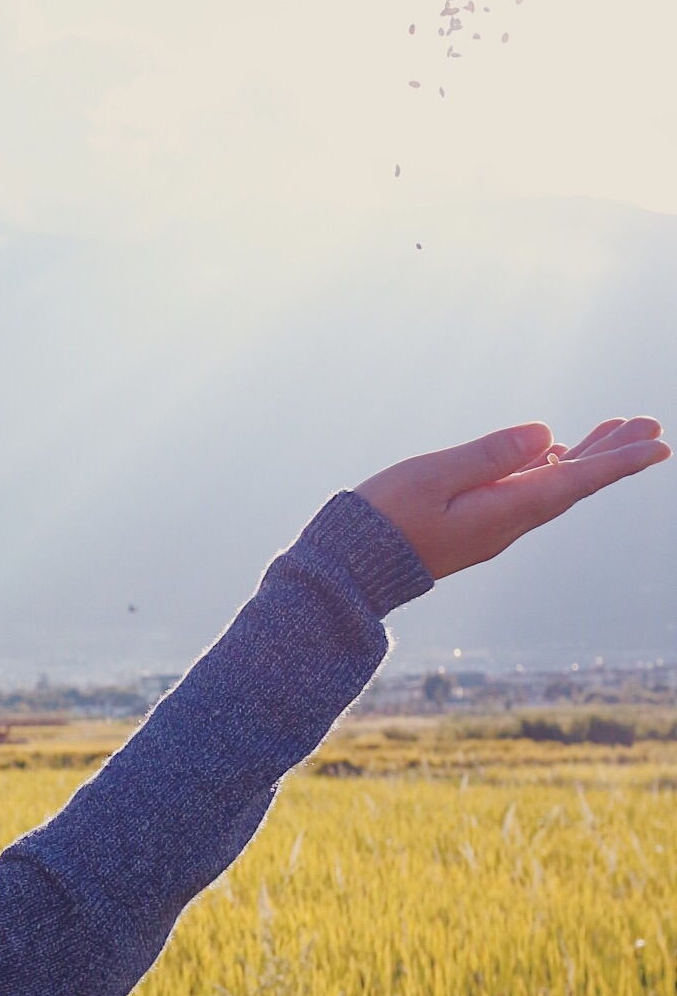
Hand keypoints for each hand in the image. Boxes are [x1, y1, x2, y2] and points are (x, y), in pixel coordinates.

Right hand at [357, 417, 669, 580]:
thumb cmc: (382, 520)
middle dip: (612, 454)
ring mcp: (491, 528)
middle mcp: (506, 524)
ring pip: (552, 488)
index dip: (618, 462)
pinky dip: (551, 470)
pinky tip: (555, 454)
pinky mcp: (474, 527)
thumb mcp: (432, 477)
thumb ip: (488, 455)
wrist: (349, 570)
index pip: (574, 481)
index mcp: (502, 511)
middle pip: (572, 484)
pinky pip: (527, 495)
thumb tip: (545, 435)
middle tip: (651, 425)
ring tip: (617, 431)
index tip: (658, 446)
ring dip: (587, 459)